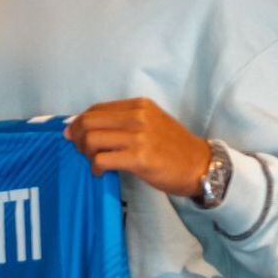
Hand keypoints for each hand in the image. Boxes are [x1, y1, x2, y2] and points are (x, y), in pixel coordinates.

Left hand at [65, 98, 210, 196]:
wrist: (201, 165)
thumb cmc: (173, 147)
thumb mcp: (151, 123)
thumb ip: (123, 121)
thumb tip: (84, 127)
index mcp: (139, 105)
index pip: (96, 109)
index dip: (79, 123)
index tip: (76, 136)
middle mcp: (138, 116)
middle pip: (88, 122)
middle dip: (78, 138)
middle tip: (83, 151)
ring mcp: (139, 137)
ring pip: (91, 140)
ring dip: (86, 153)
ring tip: (94, 162)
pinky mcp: (139, 158)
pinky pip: (101, 159)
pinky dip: (95, 167)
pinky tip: (101, 172)